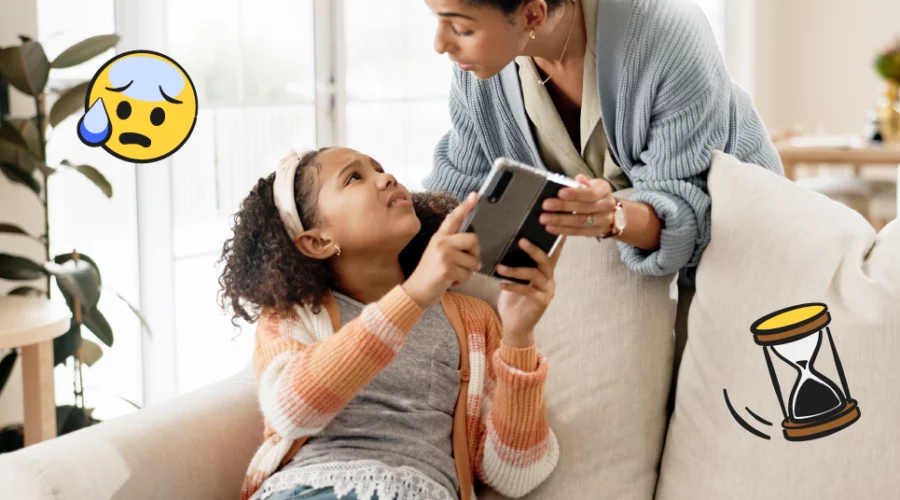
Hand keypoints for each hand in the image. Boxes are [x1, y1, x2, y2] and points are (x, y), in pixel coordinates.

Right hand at [403, 192, 480, 308]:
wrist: (415, 291)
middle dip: (475, 254)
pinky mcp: (446, 268)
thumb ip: (454, 250)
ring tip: (453, 276)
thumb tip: (478, 258)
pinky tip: (451, 282)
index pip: (454, 218)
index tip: (475, 195)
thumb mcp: (438, 255)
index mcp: (439, 237)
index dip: (465, 206)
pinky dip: (463, 281)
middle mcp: (441, 242)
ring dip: (467, 273)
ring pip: (473, 261)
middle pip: (473, 239)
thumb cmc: (430, 275)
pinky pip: (468, 274)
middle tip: (467, 265)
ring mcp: (443, 255)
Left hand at [495, 237, 565, 346]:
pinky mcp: (541, 302)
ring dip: (516, 270)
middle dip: (533, 249)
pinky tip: (501, 284)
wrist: (515, 325)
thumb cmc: (513, 299)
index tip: (553, 226)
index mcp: (544, 271)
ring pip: (535, 274)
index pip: (552, 252)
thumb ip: (516, 263)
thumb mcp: (515, 278)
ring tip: (500, 267)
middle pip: (545, 260)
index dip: (555, 240)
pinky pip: (528, 290)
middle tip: (521, 240)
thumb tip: (505, 244)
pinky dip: (514, 286)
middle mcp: (549, 279)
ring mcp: (547, 291)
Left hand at [539, 175, 616, 236]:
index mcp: (604, 191)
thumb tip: (578, 179)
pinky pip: (577, 232)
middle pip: (583, 208)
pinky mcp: (595, 232)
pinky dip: (562, 230)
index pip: (590, 193)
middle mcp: (606, 206)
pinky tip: (550, 227)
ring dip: (560, 220)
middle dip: (563, 206)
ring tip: (544, 218)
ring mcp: (602, 221)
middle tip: (546, 205)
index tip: (560, 192)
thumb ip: (583, 183)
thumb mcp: (592, 185)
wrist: (610, 212)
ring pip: (580, 221)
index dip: (575, 193)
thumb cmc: (595, 195)